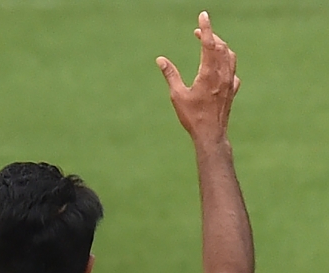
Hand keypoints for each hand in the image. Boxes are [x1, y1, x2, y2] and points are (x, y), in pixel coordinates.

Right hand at [156, 11, 240, 143]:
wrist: (211, 134)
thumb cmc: (192, 116)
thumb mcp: (177, 95)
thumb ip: (170, 74)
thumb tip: (160, 59)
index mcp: (208, 73)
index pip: (208, 44)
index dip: (206, 28)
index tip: (203, 15)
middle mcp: (223, 74)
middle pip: (221, 47)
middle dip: (211, 36)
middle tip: (199, 32)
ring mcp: (230, 82)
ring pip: (230, 56)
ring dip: (221, 47)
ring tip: (211, 45)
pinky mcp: (232, 90)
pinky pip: (233, 71)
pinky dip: (227, 64)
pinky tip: (221, 68)